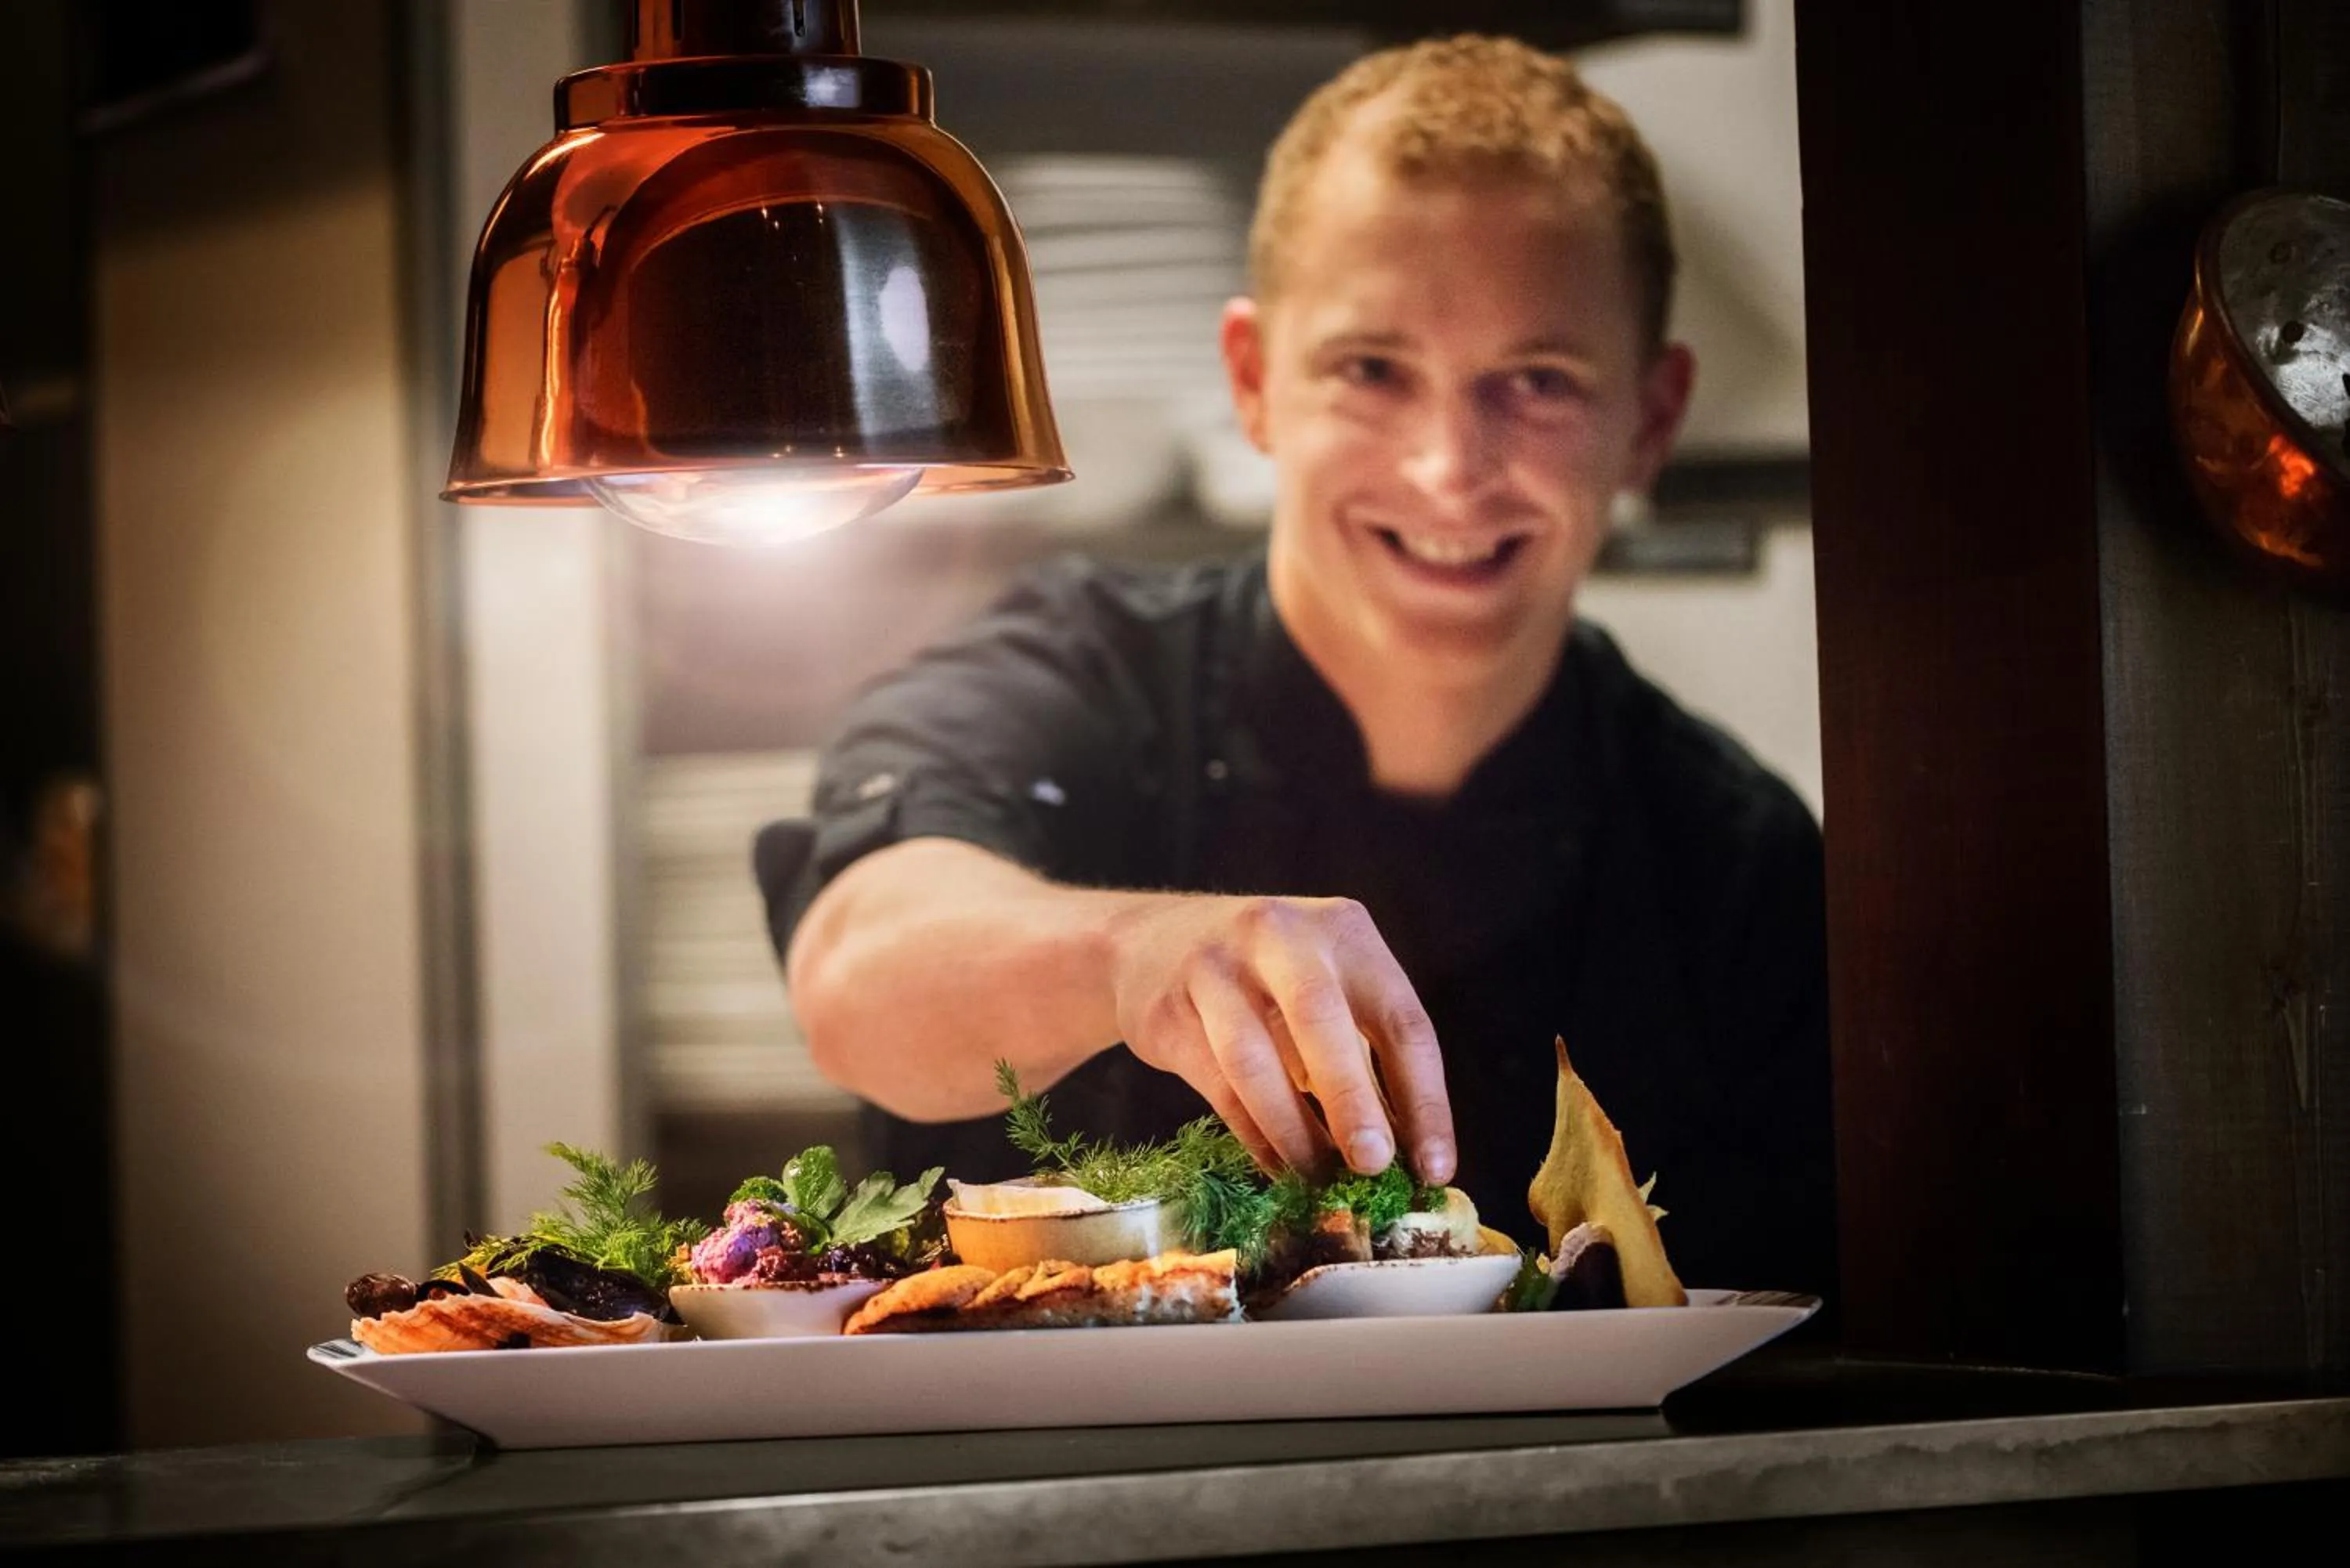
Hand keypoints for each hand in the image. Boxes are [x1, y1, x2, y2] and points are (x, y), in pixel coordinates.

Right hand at [1103, 892, 1454, 1182]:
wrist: (1150, 942)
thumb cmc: (1266, 975)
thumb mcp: (1326, 984)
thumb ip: (1365, 1053)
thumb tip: (1407, 1155)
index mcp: (1343, 930)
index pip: (1401, 1019)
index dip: (1425, 1100)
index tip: (1434, 1167)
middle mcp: (1280, 935)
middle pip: (1322, 1020)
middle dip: (1352, 1102)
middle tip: (1372, 1167)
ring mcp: (1216, 968)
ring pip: (1256, 1061)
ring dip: (1294, 1131)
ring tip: (1319, 1179)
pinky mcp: (1169, 1011)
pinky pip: (1217, 1086)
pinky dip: (1255, 1135)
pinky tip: (1278, 1165)